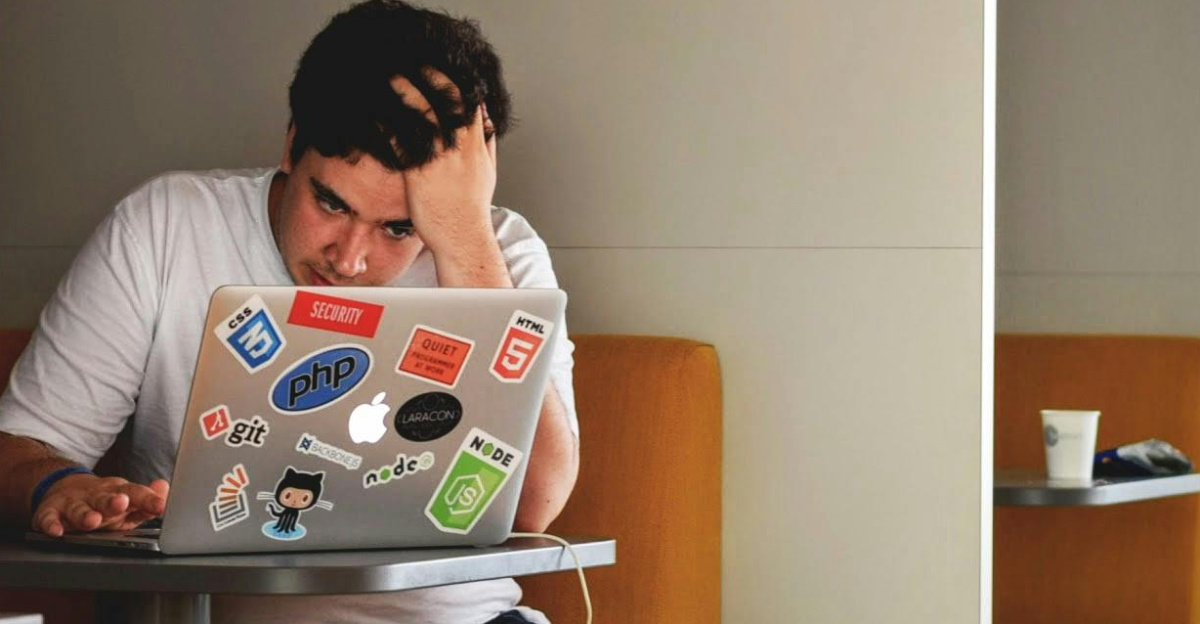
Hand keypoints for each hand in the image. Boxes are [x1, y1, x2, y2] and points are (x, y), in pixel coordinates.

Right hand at [32, 473, 168, 535]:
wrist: (65, 489)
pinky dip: (51, 524)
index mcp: (118, 492)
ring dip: (84, 515)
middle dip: (113, 502)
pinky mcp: (50, 511)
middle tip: (122, 503)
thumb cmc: (104, 502)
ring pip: (78, 508)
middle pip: (105, 498)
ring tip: (92, 521)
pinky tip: (56, 531)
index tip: (161, 506)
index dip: (148, 499)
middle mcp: (96, 495)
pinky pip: (48, 518)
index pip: (136, 493)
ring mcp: (73, 503)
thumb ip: (147, 501)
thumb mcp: (128, 501)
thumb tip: (165, 489)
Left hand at [391, 69, 497, 255]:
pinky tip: (377, 113)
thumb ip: (486, 143)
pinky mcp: (419, 173)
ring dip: (406, 92)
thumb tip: (486, 121)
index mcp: (477, 145)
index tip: (440, 67)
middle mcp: (460, 147)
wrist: (463, 238)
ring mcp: (440, 159)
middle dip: (431, 77)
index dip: (455, 79)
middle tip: (412, 62)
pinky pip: (403, 141)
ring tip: (390, 78)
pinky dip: (390, 124)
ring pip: (424, 114)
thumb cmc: (471, 209)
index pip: (470, 101)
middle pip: (448, 99)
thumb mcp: (488, 172)